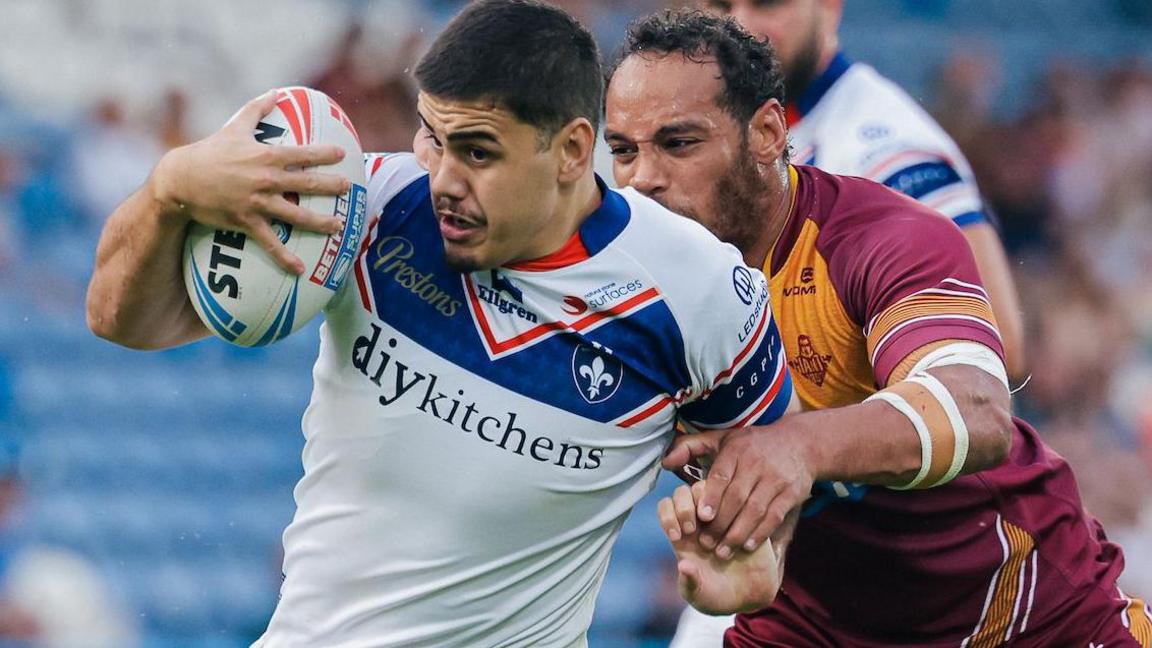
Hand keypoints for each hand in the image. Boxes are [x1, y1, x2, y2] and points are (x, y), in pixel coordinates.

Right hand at [150, 90, 349, 272]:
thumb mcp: (234, 127)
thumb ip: (257, 109)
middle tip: (349, 188)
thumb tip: (276, 92)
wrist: (181, 180)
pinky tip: (300, 269)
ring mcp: (257, 202)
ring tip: (338, 227)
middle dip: (331, 186)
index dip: (324, 154)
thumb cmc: (209, 151)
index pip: (302, 154)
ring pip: (296, 215)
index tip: (342, 154)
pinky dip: (284, 257)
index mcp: (265, 156)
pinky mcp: (246, 222)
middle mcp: (266, 179)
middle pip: (307, 184)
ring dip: (320, 222)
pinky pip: (269, 242)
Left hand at [658, 481, 783, 614]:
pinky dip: (739, 515)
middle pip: (686, 491)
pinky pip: (742, 500)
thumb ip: (689, 582)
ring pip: (713, 489)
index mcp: (684, 534)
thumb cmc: (717, 596)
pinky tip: (741, 542)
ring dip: (711, 509)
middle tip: (692, 530)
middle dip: (685, 506)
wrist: (749, 599)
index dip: (668, 515)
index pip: (667, 506)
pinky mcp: (748, 518)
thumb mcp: (698, 595)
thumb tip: (684, 566)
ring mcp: (725, 516)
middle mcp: (702, 521)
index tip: (676, 537)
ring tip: (717, 541)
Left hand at [662, 420, 814, 557]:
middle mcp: (757, 464)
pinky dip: (761, 533)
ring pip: (755, 510)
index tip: (701, 517)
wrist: (799, 443)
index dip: (711, 496)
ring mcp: (776, 479)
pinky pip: (775, 516)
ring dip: (738, 533)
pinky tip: (747, 546)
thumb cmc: (750, 445)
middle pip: (737, 497)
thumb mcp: (721, 439)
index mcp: (736, 450)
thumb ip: (690, 447)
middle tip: (706, 544)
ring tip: (723, 552)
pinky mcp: (792, 493)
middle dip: (721, 523)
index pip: (722, 475)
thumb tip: (665, 462)